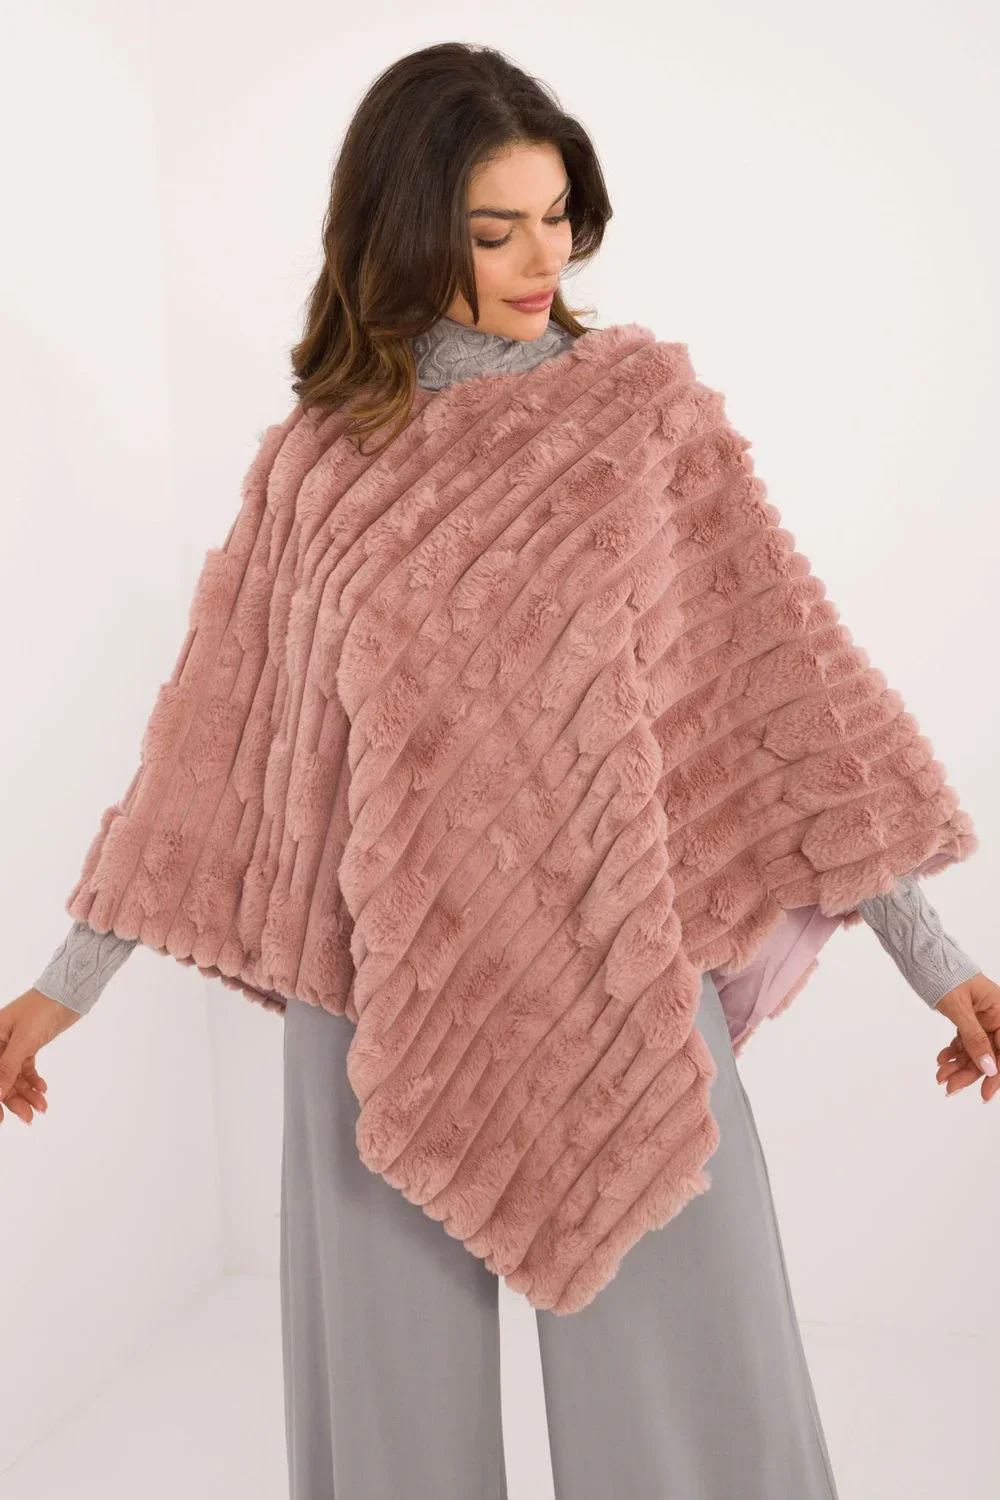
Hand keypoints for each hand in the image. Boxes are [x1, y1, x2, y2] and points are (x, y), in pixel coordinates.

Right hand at [0, 989, 80, 1125]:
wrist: (68, 991)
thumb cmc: (42, 1009)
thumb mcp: (23, 1041)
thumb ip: (8, 1068)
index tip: (0, 1119)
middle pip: (2, 1077)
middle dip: (14, 1099)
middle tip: (29, 1117)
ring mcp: (13, 1044)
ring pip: (15, 1075)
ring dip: (27, 1092)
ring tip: (42, 1106)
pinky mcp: (29, 1044)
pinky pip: (26, 1068)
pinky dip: (34, 1080)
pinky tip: (43, 1089)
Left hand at [934, 972, 999, 1102]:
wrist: (922, 954)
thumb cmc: (943, 972)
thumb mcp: (959, 1008)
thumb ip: (975, 1038)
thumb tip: (991, 1067)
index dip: (996, 1074)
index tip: (985, 1093)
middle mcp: (994, 1015)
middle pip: (989, 1053)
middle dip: (970, 1072)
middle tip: (950, 1088)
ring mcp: (980, 1016)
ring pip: (975, 1049)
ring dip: (958, 1065)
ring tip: (940, 1076)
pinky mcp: (966, 1017)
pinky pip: (964, 1040)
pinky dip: (953, 1052)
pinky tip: (941, 1060)